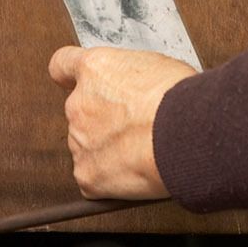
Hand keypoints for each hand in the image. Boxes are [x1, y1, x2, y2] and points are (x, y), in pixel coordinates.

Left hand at [49, 46, 196, 200]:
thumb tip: (140, 88)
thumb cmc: (178, 97)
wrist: (185, 133)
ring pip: (87, 146)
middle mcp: (79, 104)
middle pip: (81, 112)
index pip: (62, 66)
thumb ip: (132, 77)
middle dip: (103, 120)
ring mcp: (80, 141)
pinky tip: (135, 172)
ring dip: (108, 150)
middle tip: (135, 126)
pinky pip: (93, 178)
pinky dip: (110, 180)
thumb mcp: (156, 66)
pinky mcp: (87, 175)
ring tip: (141, 150)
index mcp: (95, 70)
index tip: (73, 82)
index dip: (68, 76)